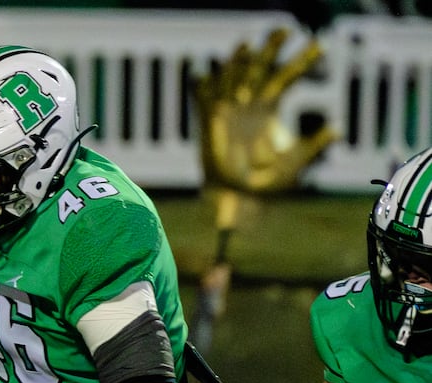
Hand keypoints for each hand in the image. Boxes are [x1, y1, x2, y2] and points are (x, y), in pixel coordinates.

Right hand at [194, 28, 336, 196]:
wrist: (235, 195)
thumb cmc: (267, 182)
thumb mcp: (295, 164)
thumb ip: (313, 146)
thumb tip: (338, 129)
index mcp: (270, 108)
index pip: (288, 76)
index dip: (303, 61)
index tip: (321, 46)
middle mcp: (249, 102)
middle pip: (262, 66)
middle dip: (272, 47)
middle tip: (286, 28)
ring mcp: (227, 108)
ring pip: (233, 75)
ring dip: (239, 59)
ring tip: (247, 45)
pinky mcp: (208, 120)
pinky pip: (204, 97)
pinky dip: (203, 84)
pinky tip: (204, 73)